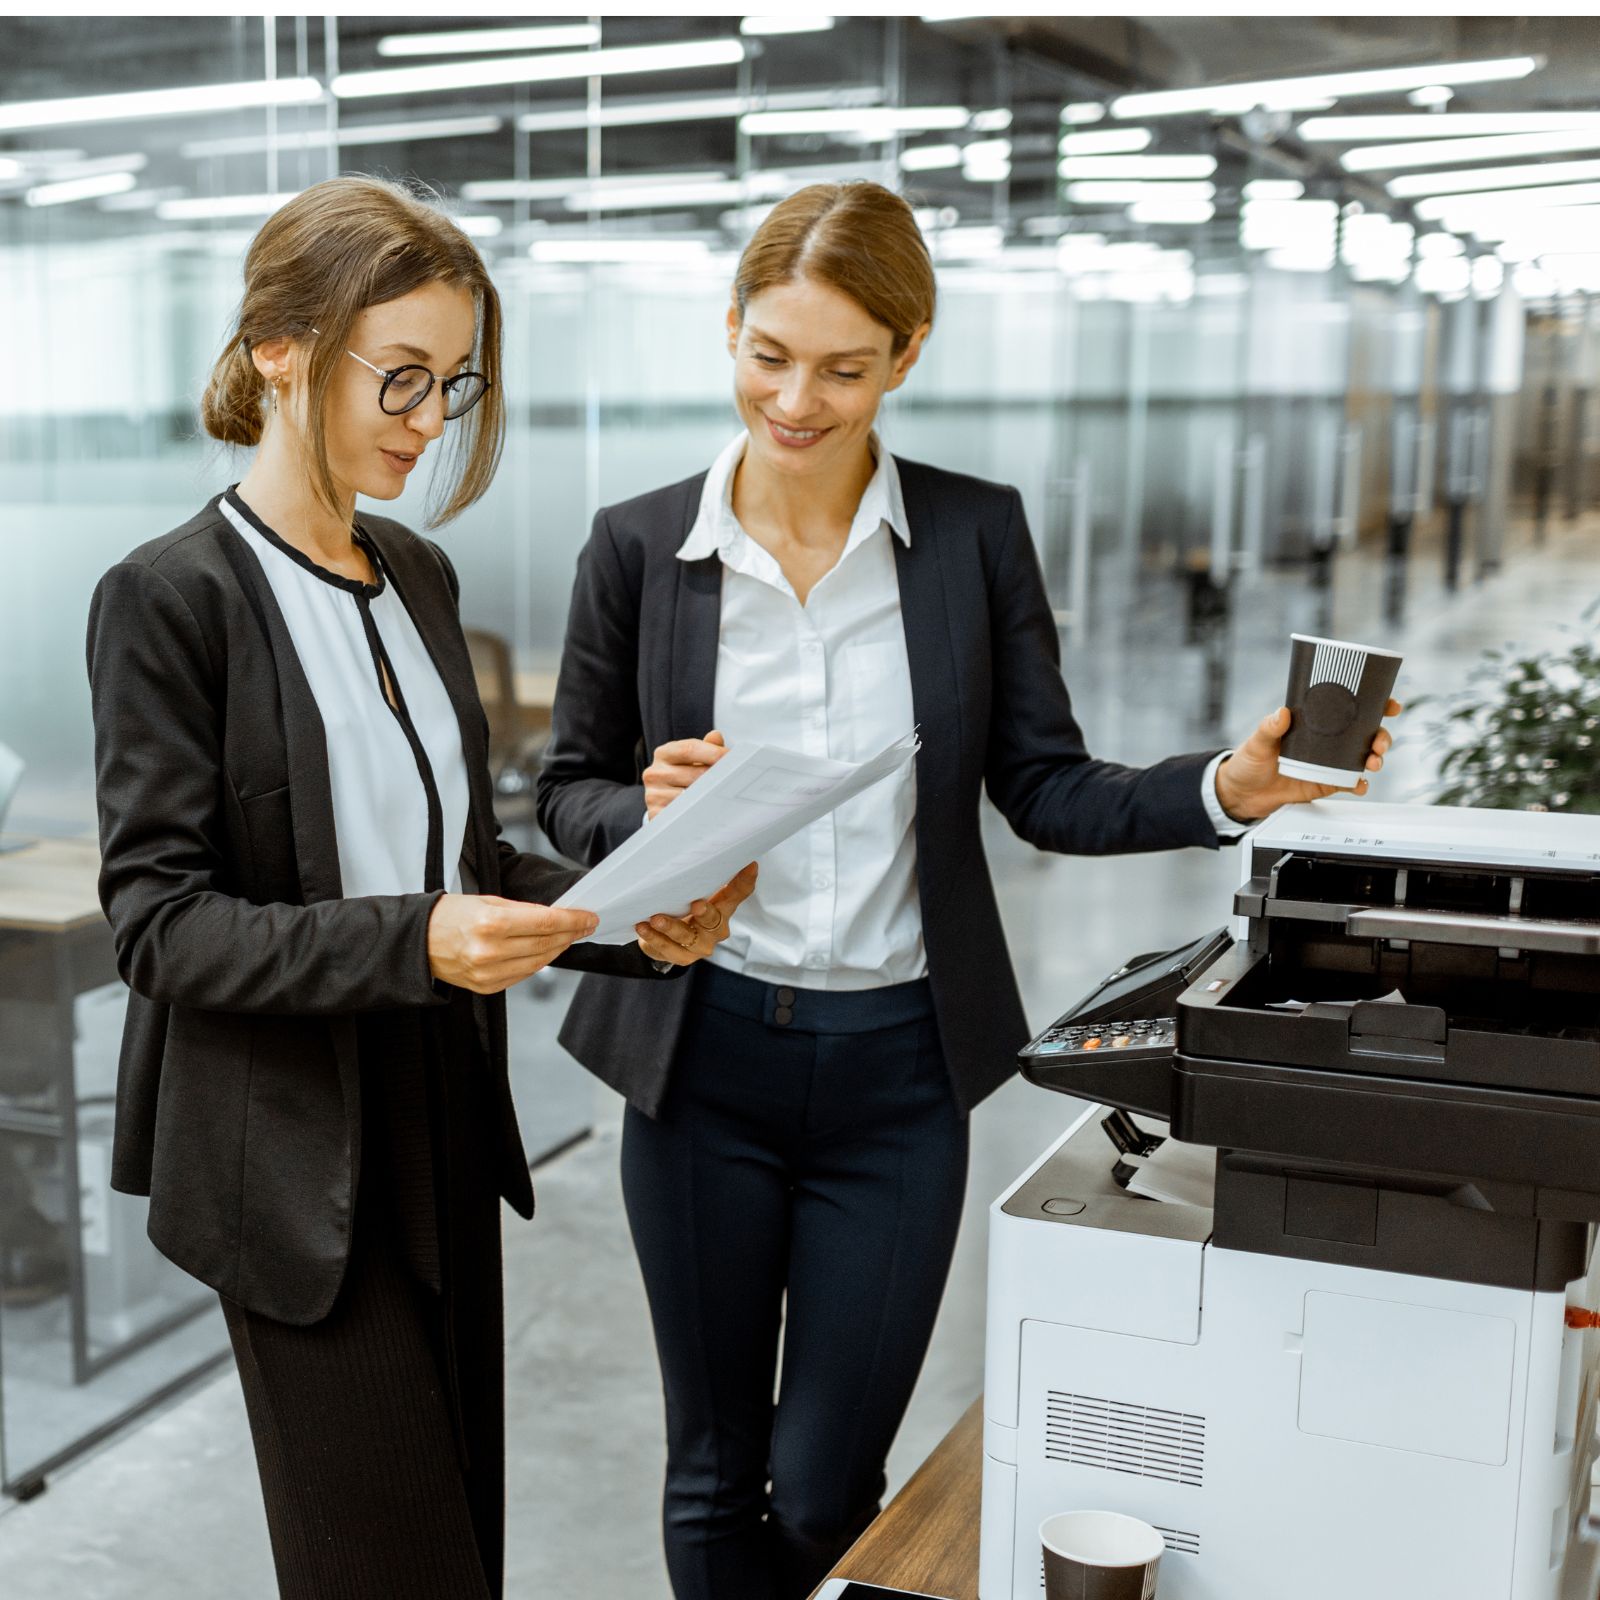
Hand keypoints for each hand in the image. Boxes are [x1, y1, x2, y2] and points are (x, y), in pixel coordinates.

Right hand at [428, 894, 599, 994]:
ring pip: (539, 962)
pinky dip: (538, 962)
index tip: (589, 917)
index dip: (573, 920)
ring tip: (569, 937)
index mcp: (491, 924)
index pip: (546, 923)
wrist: (418, 941)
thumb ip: (524, 911)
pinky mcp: (487, 987)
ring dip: (558, 949)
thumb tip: (556, 917)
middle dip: (571, 934)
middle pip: (546, 944)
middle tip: (585, 925)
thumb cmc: (451, 916)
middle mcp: (490, 951)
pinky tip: (545, 951)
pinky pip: (523, 975)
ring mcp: (488, 973)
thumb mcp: (488, 902)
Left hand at [634, 862, 758, 966]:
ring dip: (671, 927)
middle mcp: (716, 927)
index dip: (745, 880)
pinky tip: (643, 927)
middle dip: (705, 913)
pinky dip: (654, 938)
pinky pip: (668, 949)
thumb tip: (672, 829)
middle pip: (714, 919)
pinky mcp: (683, 957)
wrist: (666, 937)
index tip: (750, 865)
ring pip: (687, 937)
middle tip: (696, 904)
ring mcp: (700, 945)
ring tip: (656, 918)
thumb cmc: (681, 905)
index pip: (738, 892)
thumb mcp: (689, 886)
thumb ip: (687, 863)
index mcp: (723, 906)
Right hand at [644, 730, 725, 819]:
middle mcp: (655, 773)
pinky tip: (707, 811)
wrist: (662, 799)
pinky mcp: (657, 814)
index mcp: (664, 754)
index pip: (690, 749)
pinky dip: (697, 813)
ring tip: (721, 798)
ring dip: (709, 798)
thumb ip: (706, 747)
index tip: (733, 759)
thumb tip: (716, 736)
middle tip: (734, 781)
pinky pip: (683, 814)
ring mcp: (654, 795)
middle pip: (695, 774)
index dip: (715, 753)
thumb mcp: (692, 759)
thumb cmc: (681, 776)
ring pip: (691, 797)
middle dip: (717, 778)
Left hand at [1214, 699, 1402, 822]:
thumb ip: (1269, 728)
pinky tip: (1360, 784)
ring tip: (1373, 763)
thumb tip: (1281, 714)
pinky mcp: (1326, 784)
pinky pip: (1349, 783)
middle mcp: (1326, 742)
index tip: (1388, 704)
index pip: (1348, 709)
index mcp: (1314, 724)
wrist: (1242, 794)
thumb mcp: (1257, 741)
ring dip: (1375, 759)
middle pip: (1365, 734)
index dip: (1373, 704)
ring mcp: (1328, 763)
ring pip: (1363, 758)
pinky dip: (1359, 784)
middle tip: (1379, 742)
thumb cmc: (1249, 762)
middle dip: (1381, 736)